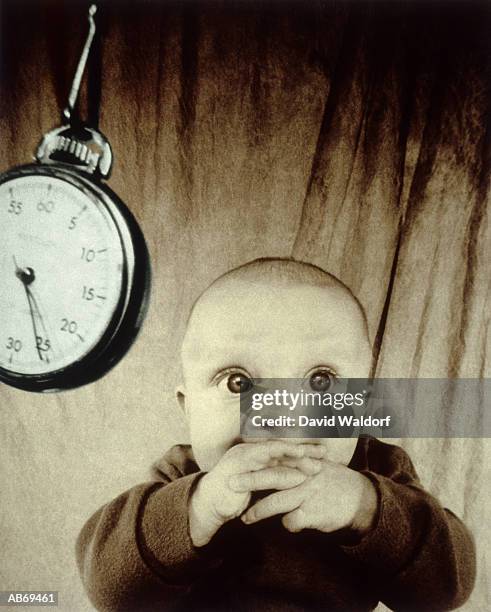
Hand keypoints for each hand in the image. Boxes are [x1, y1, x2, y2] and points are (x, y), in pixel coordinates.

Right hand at [189, 440, 325, 545]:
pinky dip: (283, 473)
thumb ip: (273, 473)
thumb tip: (297, 472)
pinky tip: (299, 478)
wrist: (209, 504)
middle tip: (324, 453)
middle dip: (303, 449)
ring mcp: (243, 457)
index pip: (283, 445)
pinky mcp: (239, 469)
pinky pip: (265, 470)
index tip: (322, 451)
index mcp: (255, 449)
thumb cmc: (234, 493)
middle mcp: (250, 449)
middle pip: (282, 445)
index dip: (302, 446)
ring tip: (316, 463)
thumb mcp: (258, 481)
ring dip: (297, 459)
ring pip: (275, 453)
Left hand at [241, 459, 377, 535]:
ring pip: (277, 502)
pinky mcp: (314, 512)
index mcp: (303, 461)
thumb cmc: (334, 480)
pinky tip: (290, 523)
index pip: (276, 458)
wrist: (360, 498)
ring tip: (245, 519)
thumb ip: (297, 460)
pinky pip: (292, 521)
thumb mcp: (317, 464)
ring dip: (258, 511)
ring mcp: (309, 494)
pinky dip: (288, 523)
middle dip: (249, 480)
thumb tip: (275, 453)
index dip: (255, 460)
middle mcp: (304, 475)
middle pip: (272, 476)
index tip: (237, 462)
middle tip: (230, 483)